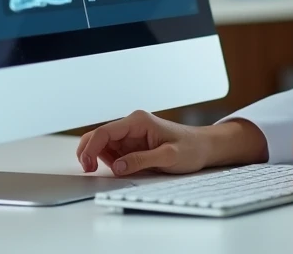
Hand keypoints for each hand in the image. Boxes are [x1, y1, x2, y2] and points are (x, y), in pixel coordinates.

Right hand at [77, 110, 266, 176]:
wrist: (204, 147)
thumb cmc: (191, 148)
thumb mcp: (169, 156)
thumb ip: (142, 160)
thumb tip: (117, 166)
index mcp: (138, 121)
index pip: (104, 132)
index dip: (91, 149)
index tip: (89, 167)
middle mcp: (131, 125)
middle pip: (97, 136)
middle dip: (88, 152)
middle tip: (90, 171)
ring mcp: (130, 135)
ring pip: (101, 146)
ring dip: (98, 159)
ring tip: (111, 172)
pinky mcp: (132, 145)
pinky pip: (112, 153)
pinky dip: (107, 162)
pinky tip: (118, 170)